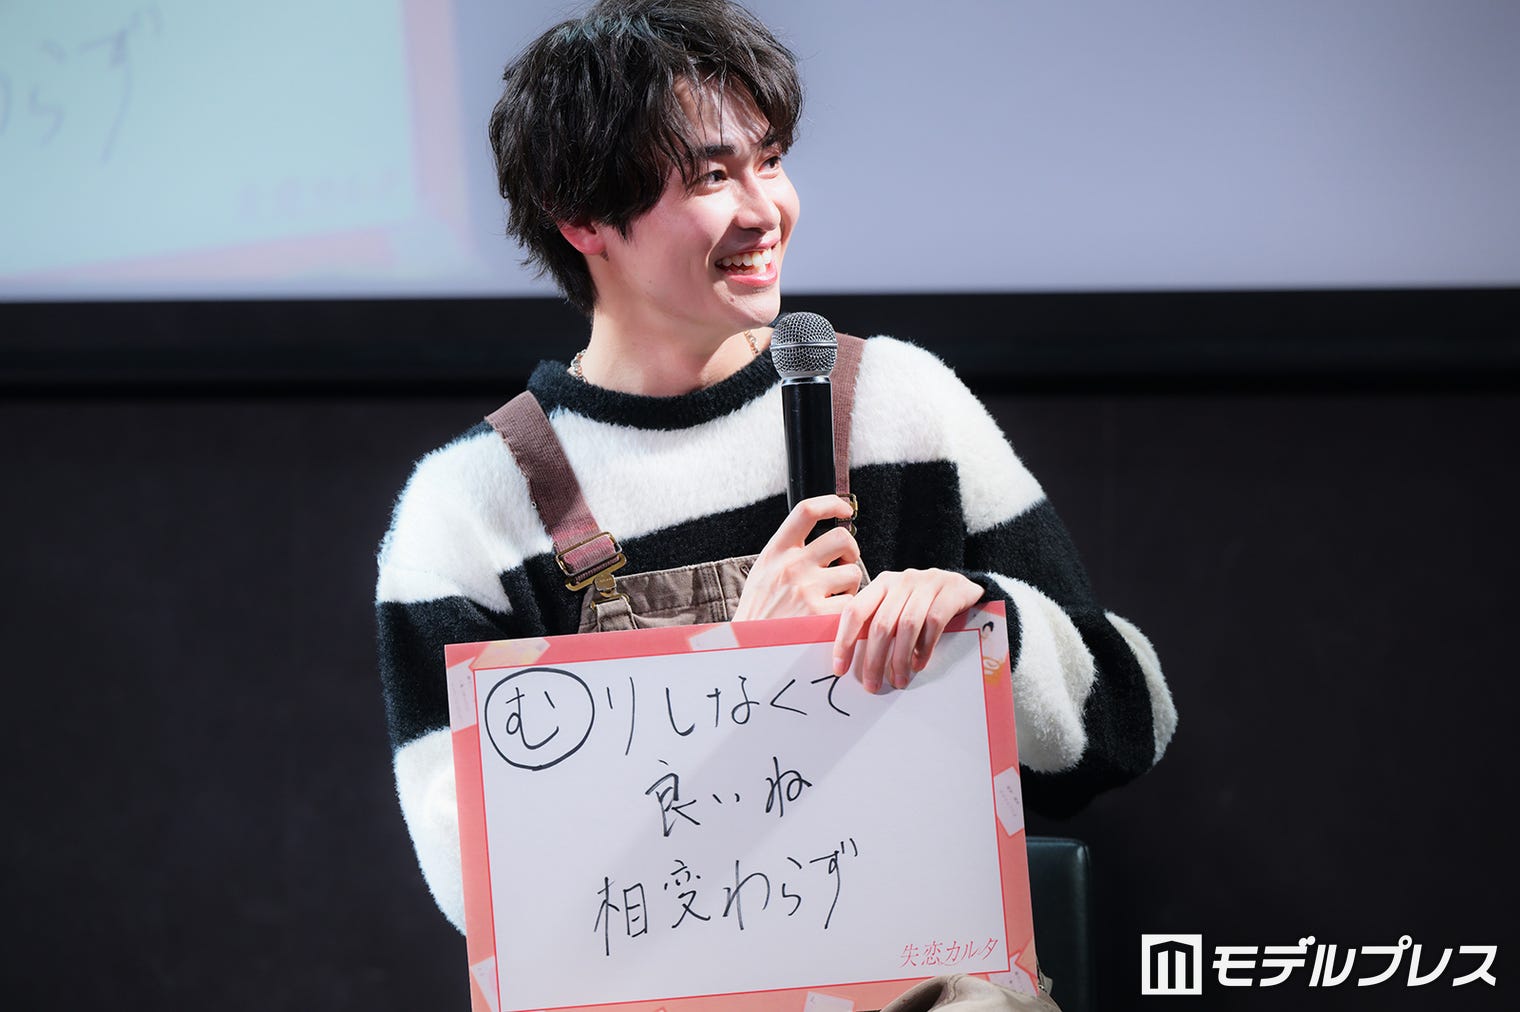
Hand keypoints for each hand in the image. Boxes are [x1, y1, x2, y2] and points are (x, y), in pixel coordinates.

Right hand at [733, 495, 861, 620]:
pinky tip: (832, 617)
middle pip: (841, 537)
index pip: (806, 511)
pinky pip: (851, 603)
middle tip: (845, 563)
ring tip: (834, 597)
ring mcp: (807, 590)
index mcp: (776, 553)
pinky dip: (847, 611)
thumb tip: (816, 537)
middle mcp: (791, 566)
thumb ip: (786, 554)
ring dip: (850, 585)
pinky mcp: (820, 615)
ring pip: (853, 572)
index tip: (844, 510)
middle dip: (851, 550)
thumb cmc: (757, 615)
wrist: (747, 650)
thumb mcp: (762, 574)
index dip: (832, 504)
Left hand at [831, 568, 982, 692]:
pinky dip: (925, 647)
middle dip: (874, 659)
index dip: (844, 640)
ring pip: (907, 625)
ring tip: (898, 680)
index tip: (840, 668)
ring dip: (900, 658)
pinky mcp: (951, 591)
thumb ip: (877, 624)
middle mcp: (902, 581)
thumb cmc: (923, 602)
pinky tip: (919, 663)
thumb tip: (853, 661)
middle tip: (872, 685)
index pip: (855, 611)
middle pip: (881, 623)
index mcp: (882, 584)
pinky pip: (934, 622)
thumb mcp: (897, 606)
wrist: (962, 586)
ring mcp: (927, 584)